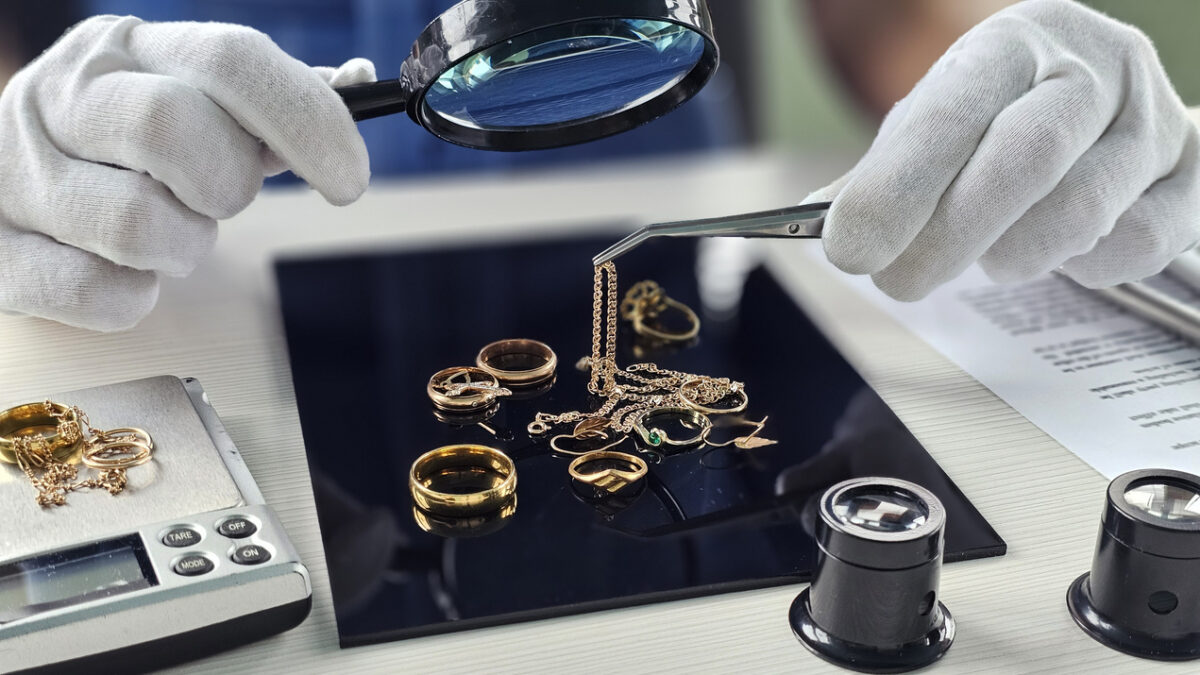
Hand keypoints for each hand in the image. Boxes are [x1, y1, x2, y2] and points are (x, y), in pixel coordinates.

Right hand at [0, 15, 373, 329]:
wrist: (3, 186)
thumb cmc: (122, 149)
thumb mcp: (191, 101)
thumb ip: (270, 102)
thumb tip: (359, 83)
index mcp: (130, 49)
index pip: (229, 59)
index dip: (305, 119)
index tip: (348, 177)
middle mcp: (64, 94)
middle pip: (173, 129)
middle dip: (226, 183)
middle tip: (216, 198)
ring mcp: (19, 171)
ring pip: (139, 224)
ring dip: (182, 246)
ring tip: (164, 230)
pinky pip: (102, 295)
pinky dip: (132, 296)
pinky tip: (119, 268)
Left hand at [809, 0, 1199, 299]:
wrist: (1092, 95)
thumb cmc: (994, 117)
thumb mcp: (932, 124)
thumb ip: (880, 172)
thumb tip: (814, 221)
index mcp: (1012, 43)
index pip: (953, 110)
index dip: (897, 186)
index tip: (848, 248)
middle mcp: (1094, 65)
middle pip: (1026, 156)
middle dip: (949, 234)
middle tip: (897, 283)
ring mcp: (1152, 117)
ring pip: (1082, 209)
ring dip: (1012, 254)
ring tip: (983, 258)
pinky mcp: (1192, 173)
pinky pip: (1136, 244)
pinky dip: (1082, 266)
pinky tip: (1055, 251)